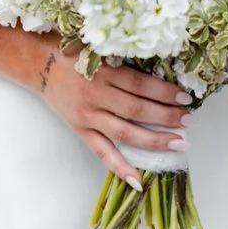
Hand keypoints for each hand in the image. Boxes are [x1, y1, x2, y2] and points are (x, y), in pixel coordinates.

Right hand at [33, 43, 192, 186]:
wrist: (38, 63)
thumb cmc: (72, 50)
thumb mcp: (99, 48)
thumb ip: (124, 60)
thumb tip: (160, 70)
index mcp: (104, 72)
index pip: (141, 86)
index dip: (165, 93)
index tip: (186, 97)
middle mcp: (97, 96)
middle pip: (138, 110)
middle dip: (167, 117)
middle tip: (189, 121)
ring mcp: (88, 116)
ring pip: (125, 133)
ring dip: (154, 140)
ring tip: (178, 143)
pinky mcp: (80, 130)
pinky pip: (102, 152)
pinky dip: (120, 167)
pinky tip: (138, 180)